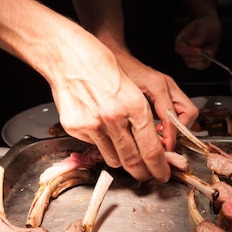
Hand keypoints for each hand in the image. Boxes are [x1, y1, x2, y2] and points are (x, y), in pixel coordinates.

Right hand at [47, 40, 171, 182]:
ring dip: (122, 159)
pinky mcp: (76, 128)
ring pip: (114, 159)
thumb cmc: (103, 67)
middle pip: (134, 161)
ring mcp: (93, 124)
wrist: (69, 56)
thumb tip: (156, 146)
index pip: (152, 150)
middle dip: (144, 173)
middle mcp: (114, 118)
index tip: (163, 174)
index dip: (159, 168)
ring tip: (124, 147)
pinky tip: (100, 126)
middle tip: (149, 176)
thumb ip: (145, 120)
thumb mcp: (135, 89)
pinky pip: (94, 147)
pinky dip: (101, 144)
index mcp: (135, 106)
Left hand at [112, 47, 198, 150]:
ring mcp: (169, 87)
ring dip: (176, 127)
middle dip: (181, 130)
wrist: (113, 55)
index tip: (165, 148)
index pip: (175, 117)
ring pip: (186, 112)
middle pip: (190, 113)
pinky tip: (156, 126)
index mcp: (159, 86)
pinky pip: (178, 109)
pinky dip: (171, 121)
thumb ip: (140, 116)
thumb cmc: (116, 73)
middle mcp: (168, 86)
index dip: (171, 136)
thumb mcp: (125, 97)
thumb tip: (150, 139)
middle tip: (165, 141)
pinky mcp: (166, 90)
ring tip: (160, 134)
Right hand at [175, 16, 221, 68]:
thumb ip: (199, 35)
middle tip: (209, 51)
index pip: (179, 47)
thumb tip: (192, 43)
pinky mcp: (197, 60)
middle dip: (198, 57)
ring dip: (202, 61)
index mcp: (182, 38)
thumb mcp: (204, 27)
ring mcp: (189, 56)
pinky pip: (198, 67)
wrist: (213, 29)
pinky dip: (205, 64)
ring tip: (210, 52)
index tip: (199, 50)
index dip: (188, 51)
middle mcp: (183, 49)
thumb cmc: (207, 25)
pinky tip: (210, 57)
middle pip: (186, 58)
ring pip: (191, 64)